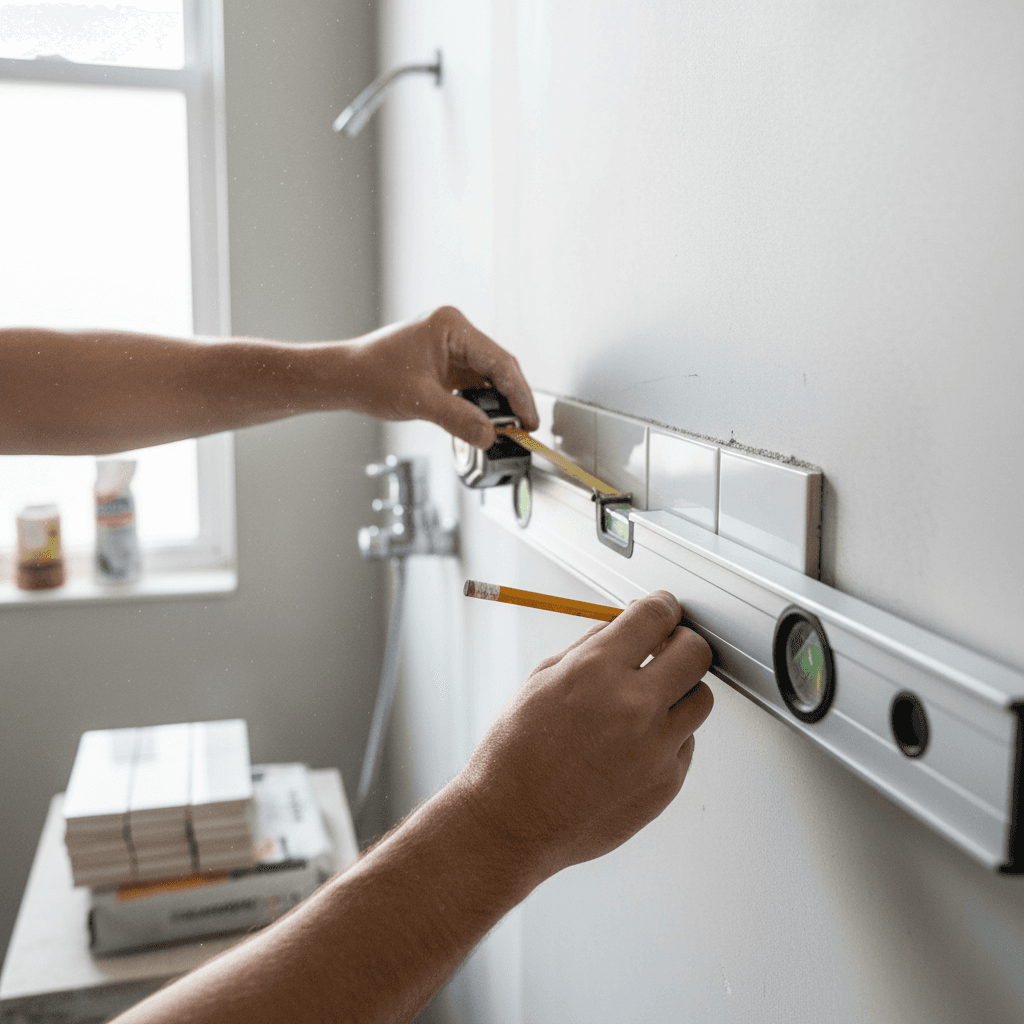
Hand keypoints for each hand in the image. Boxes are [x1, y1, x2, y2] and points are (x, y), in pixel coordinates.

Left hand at [346, 306, 538, 447]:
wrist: (345, 378)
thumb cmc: (371, 376)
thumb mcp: (419, 401)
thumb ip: (458, 419)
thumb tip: (490, 437)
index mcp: (451, 327)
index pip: (498, 361)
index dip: (518, 394)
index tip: (529, 420)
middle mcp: (455, 332)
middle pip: (498, 367)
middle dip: (513, 399)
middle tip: (525, 428)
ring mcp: (451, 347)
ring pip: (489, 377)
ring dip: (499, 403)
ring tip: (510, 428)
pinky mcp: (446, 363)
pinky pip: (474, 383)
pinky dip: (483, 403)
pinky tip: (489, 421)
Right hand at [457, 591, 713, 880]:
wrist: (513, 823)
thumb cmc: (516, 753)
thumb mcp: (542, 681)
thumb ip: (591, 648)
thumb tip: (625, 623)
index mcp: (597, 672)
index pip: (656, 616)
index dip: (663, 606)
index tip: (664, 609)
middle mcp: (634, 707)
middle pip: (695, 652)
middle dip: (682, 642)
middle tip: (666, 648)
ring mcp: (656, 748)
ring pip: (701, 698)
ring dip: (679, 691)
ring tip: (646, 702)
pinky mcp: (667, 782)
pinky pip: (685, 742)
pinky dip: (667, 735)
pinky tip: (631, 744)